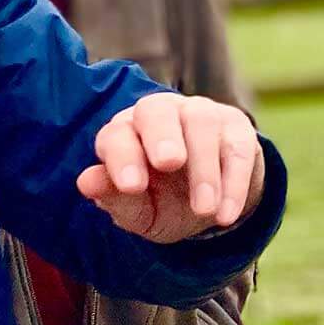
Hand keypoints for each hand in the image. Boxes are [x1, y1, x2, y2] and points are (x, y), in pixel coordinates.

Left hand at [74, 93, 262, 244]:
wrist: (212, 202)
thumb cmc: (164, 201)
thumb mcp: (140, 211)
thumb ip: (115, 198)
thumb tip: (86, 183)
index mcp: (127, 132)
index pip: (117, 135)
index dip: (122, 157)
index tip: (131, 186)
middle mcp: (161, 114)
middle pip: (157, 109)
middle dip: (162, 135)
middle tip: (169, 162)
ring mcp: (201, 114)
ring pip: (201, 123)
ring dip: (204, 167)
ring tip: (204, 209)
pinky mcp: (236, 127)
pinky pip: (237, 146)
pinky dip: (234, 182)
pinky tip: (226, 215)